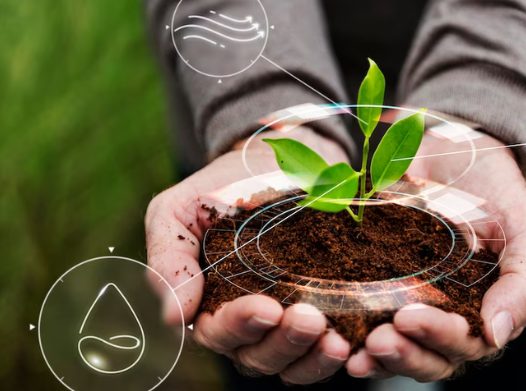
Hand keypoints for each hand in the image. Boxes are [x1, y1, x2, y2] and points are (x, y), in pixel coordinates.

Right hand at [145, 126, 353, 383]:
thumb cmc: (220, 189)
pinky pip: (329, 350)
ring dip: (314, 358)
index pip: (219, 332)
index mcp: (208, 307)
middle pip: (260, 356)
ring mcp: (286, 326)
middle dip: (284, 343)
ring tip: (336, 341)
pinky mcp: (325, 317)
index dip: (241, 325)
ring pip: (295, 364)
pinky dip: (340, 353)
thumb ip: (169, 261)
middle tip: (309, 319)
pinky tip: (356, 342)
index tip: (266, 307)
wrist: (276, 162)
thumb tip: (174, 318)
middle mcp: (248, 326)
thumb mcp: (179, 212)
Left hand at [346, 132, 525, 380]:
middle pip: (428, 357)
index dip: (438, 338)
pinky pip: (364, 320)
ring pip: (397, 349)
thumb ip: (525, 283)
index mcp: (486, 313)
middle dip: (404, 354)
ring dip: (377, 356)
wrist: (456, 148)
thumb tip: (496, 336)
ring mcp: (411, 303)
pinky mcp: (379, 285)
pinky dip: (352, 334)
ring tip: (357, 351)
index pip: (465, 344)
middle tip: (380, 338)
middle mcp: (448, 318)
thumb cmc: (499, 192)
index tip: (410, 317)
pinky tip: (336, 338)